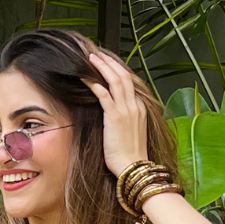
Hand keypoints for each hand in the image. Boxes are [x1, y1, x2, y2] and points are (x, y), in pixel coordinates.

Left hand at [85, 51, 149, 177]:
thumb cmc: (131, 157)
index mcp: (140, 109)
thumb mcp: (132, 135)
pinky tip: (84, 78)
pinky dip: (94, 83)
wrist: (134, 168)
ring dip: (102, 67)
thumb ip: (126, 121)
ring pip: (115, 79)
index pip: (129, 83)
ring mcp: (126, 110)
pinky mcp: (115, 117)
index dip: (117, 71)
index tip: (107, 66)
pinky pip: (103, 94)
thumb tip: (114, 118)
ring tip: (91, 59)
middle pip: (123, 75)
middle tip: (98, 55)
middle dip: (110, 63)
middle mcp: (135, 105)